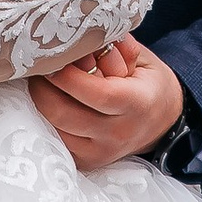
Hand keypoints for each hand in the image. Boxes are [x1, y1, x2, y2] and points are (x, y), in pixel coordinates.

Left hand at [28, 36, 186, 174]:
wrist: (162, 122)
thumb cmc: (147, 84)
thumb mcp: (141, 58)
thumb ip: (114, 46)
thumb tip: (81, 39)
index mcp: (137, 104)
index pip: (96, 92)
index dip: (67, 75)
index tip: (53, 57)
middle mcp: (118, 133)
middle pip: (62, 112)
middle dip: (43, 87)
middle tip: (39, 67)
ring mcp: (100, 152)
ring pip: (53, 127)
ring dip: (41, 101)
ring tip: (44, 82)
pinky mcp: (87, 162)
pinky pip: (55, 139)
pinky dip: (47, 118)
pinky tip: (52, 101)